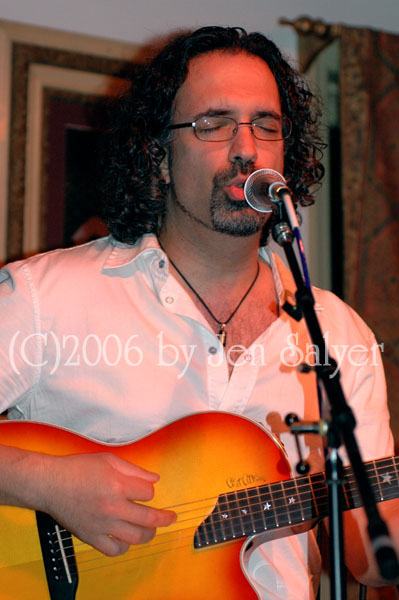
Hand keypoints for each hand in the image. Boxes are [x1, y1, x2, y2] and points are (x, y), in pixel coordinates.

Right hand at [41, 452, 175, 555]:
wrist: (50, 483)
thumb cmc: (77, 468)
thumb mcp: (109, 459)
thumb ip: (134, 469)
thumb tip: (155, 478)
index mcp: (118, 484)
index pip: (149, 493)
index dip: (150, 490)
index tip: (145, 489)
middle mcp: (113, 506)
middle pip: (149, 518)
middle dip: (165, 518)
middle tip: (171, 517)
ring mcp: (102, 524)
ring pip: (135, 537)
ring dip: (149, 534)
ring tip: (151, 530)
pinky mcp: (90, 536)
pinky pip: (113, 550)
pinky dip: (124, 547)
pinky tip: (126, 540)